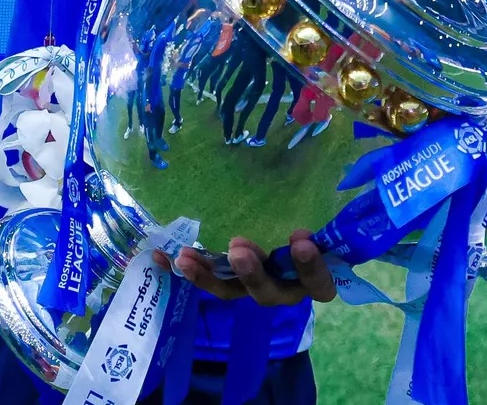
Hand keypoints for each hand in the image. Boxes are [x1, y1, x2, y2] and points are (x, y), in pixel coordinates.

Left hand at [152, 231, 336, 306]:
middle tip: (237, 250)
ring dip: (208, 275)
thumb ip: (315, 226)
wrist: (290, 243)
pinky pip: (207, 279)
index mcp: (312, 280)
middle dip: (251, 273)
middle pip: (268, 293)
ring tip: (186, 257)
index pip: (319, 285)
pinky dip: (185, 269)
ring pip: (231, 291)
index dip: (311, 268)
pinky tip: (161, 257)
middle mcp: (283, 290)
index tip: (300, 238)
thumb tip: (325, 193)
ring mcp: (252, 288)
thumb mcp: (314, 231)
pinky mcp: (229, 282)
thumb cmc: (309, 233)